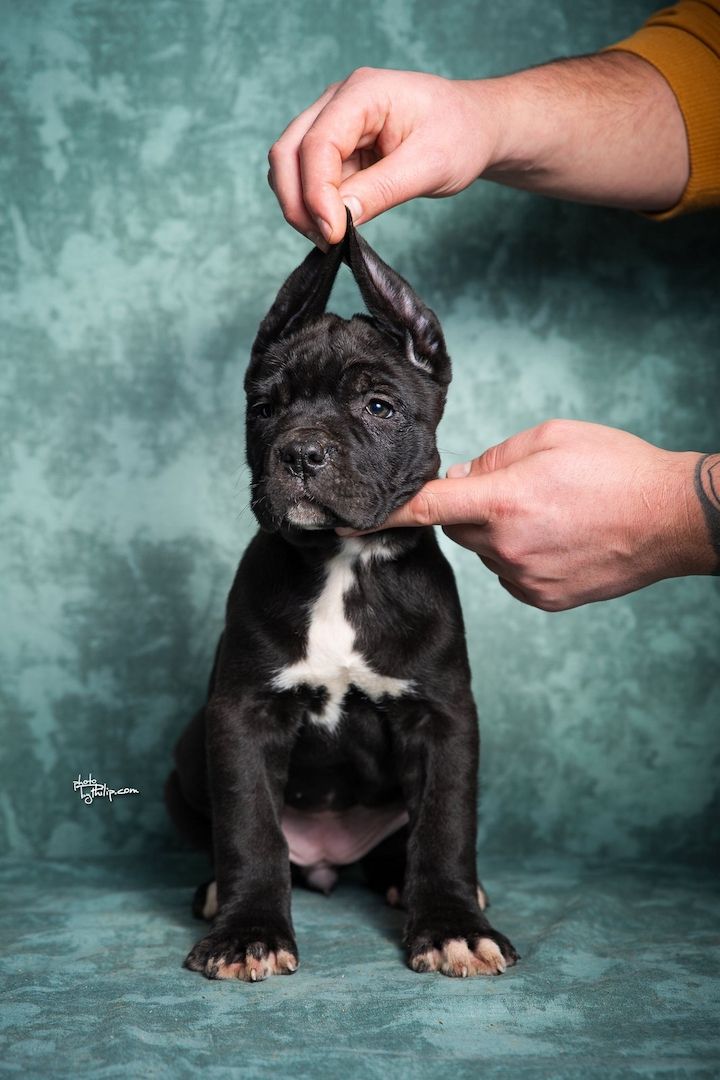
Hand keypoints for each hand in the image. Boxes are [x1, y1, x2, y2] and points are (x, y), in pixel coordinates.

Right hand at [268, 68, 501, 244]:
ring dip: (301, 206)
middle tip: (323, 241)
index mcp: (364, 93)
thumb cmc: (461, 135)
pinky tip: (335, 227)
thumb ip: (382, 190)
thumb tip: (338, 219)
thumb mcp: (431, 166)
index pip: (317, 143)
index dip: (317, 192)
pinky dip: (314, 206)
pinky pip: (310, 179)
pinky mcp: (337, 148)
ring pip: (292, 167)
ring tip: (330, 238)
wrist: (476, 127)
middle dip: (297, 201)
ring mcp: (333, 123)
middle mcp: (339, 102)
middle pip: (289, 151)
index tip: (332, 234)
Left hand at [342, 420, 713, 610]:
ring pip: (486, 551)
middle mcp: (507, 547)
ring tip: (550, 515)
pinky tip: (558, 540)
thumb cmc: (617, 470)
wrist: (673, 519)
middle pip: (459, 527)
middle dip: (473, 508)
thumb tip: (460, 480)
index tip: (342, 521)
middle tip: (517, 491)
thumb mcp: (551, 438)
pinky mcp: (544, 599)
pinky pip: (511, 574)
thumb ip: (494, 459)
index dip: (381, 514)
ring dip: (500, 533)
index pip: (424, 508)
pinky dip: (521, 557)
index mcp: (504, 501)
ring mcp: (526, 579)